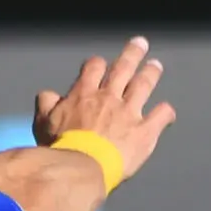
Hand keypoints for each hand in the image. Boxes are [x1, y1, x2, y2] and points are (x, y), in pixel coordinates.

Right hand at [27, 38, 173, 186]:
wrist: (81, 167)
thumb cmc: (60, 148)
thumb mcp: (43, 123)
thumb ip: (46, 105)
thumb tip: (47, 95)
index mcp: (84, 94)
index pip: (94, 68)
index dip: (98, 64)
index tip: (100, 64)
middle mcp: (109, 98)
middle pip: (123, 68)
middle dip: (132, 53)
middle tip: (140, 43)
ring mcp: (129, 114)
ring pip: (143, 85)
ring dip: (150, 73)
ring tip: (155, 65)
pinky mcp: (144, 132)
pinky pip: (160, 117)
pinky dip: (165, 112)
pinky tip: (167, 112)